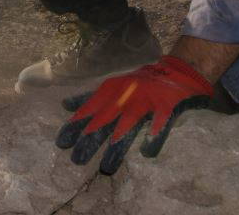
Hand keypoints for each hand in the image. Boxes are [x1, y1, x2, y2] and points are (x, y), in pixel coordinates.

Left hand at [55, 56, 213, 174]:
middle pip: (105, 119)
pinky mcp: (166, 107)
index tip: (61, 142)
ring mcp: (146, 101)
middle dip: (90, 139)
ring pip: (128, 124)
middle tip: (76, 159)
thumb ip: (90, 98)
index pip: (89, 108)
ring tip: (106, 167)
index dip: (76, 125)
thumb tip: (65, 105)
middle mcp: (125, 95)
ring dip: (117, 144)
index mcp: (111, 90)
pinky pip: (159, 123)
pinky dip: (154, 136)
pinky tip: (146, 153)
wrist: (176, 72)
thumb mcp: (112, 86)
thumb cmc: (139, 83)